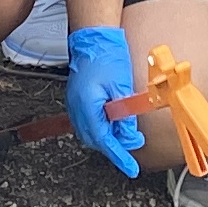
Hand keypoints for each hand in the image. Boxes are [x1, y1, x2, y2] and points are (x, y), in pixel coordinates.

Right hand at [65, 25, 145, 175]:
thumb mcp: (122, 88)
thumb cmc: (108, 57)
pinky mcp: (77, 100)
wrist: (94, 38)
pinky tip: (113, 124)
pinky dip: (101, 127)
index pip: (104, 140)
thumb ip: (125, 116)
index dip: (119, 156)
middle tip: (133, 147)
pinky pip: (88, 122)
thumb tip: (130, 137)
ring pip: (91, 132)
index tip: (131, 168)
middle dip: (114, 147)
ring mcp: (75, 104)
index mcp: (87, 105)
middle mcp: (77, 108)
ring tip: (125, 135)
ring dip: (108, 137)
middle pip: (95, 139)